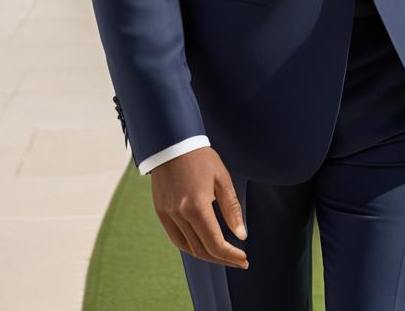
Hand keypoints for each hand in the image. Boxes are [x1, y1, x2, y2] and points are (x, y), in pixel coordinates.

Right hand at [150, 145, 249, 268]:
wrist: (172, 143)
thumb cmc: (200, 157)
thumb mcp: (222, 178)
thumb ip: (232, 209)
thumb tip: (241, 235)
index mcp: (196, 206)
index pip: (215, 243)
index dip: (231, 255)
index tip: (244, 259)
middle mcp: (179, 214)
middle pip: (202, 250)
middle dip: (222, 259)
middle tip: (238, 261)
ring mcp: (167, 214)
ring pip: (188, 248)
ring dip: (207, 255)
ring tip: (223, 256)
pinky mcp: (161, 212)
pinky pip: (176, 239)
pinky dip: (190, 247)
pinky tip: (203, 246)